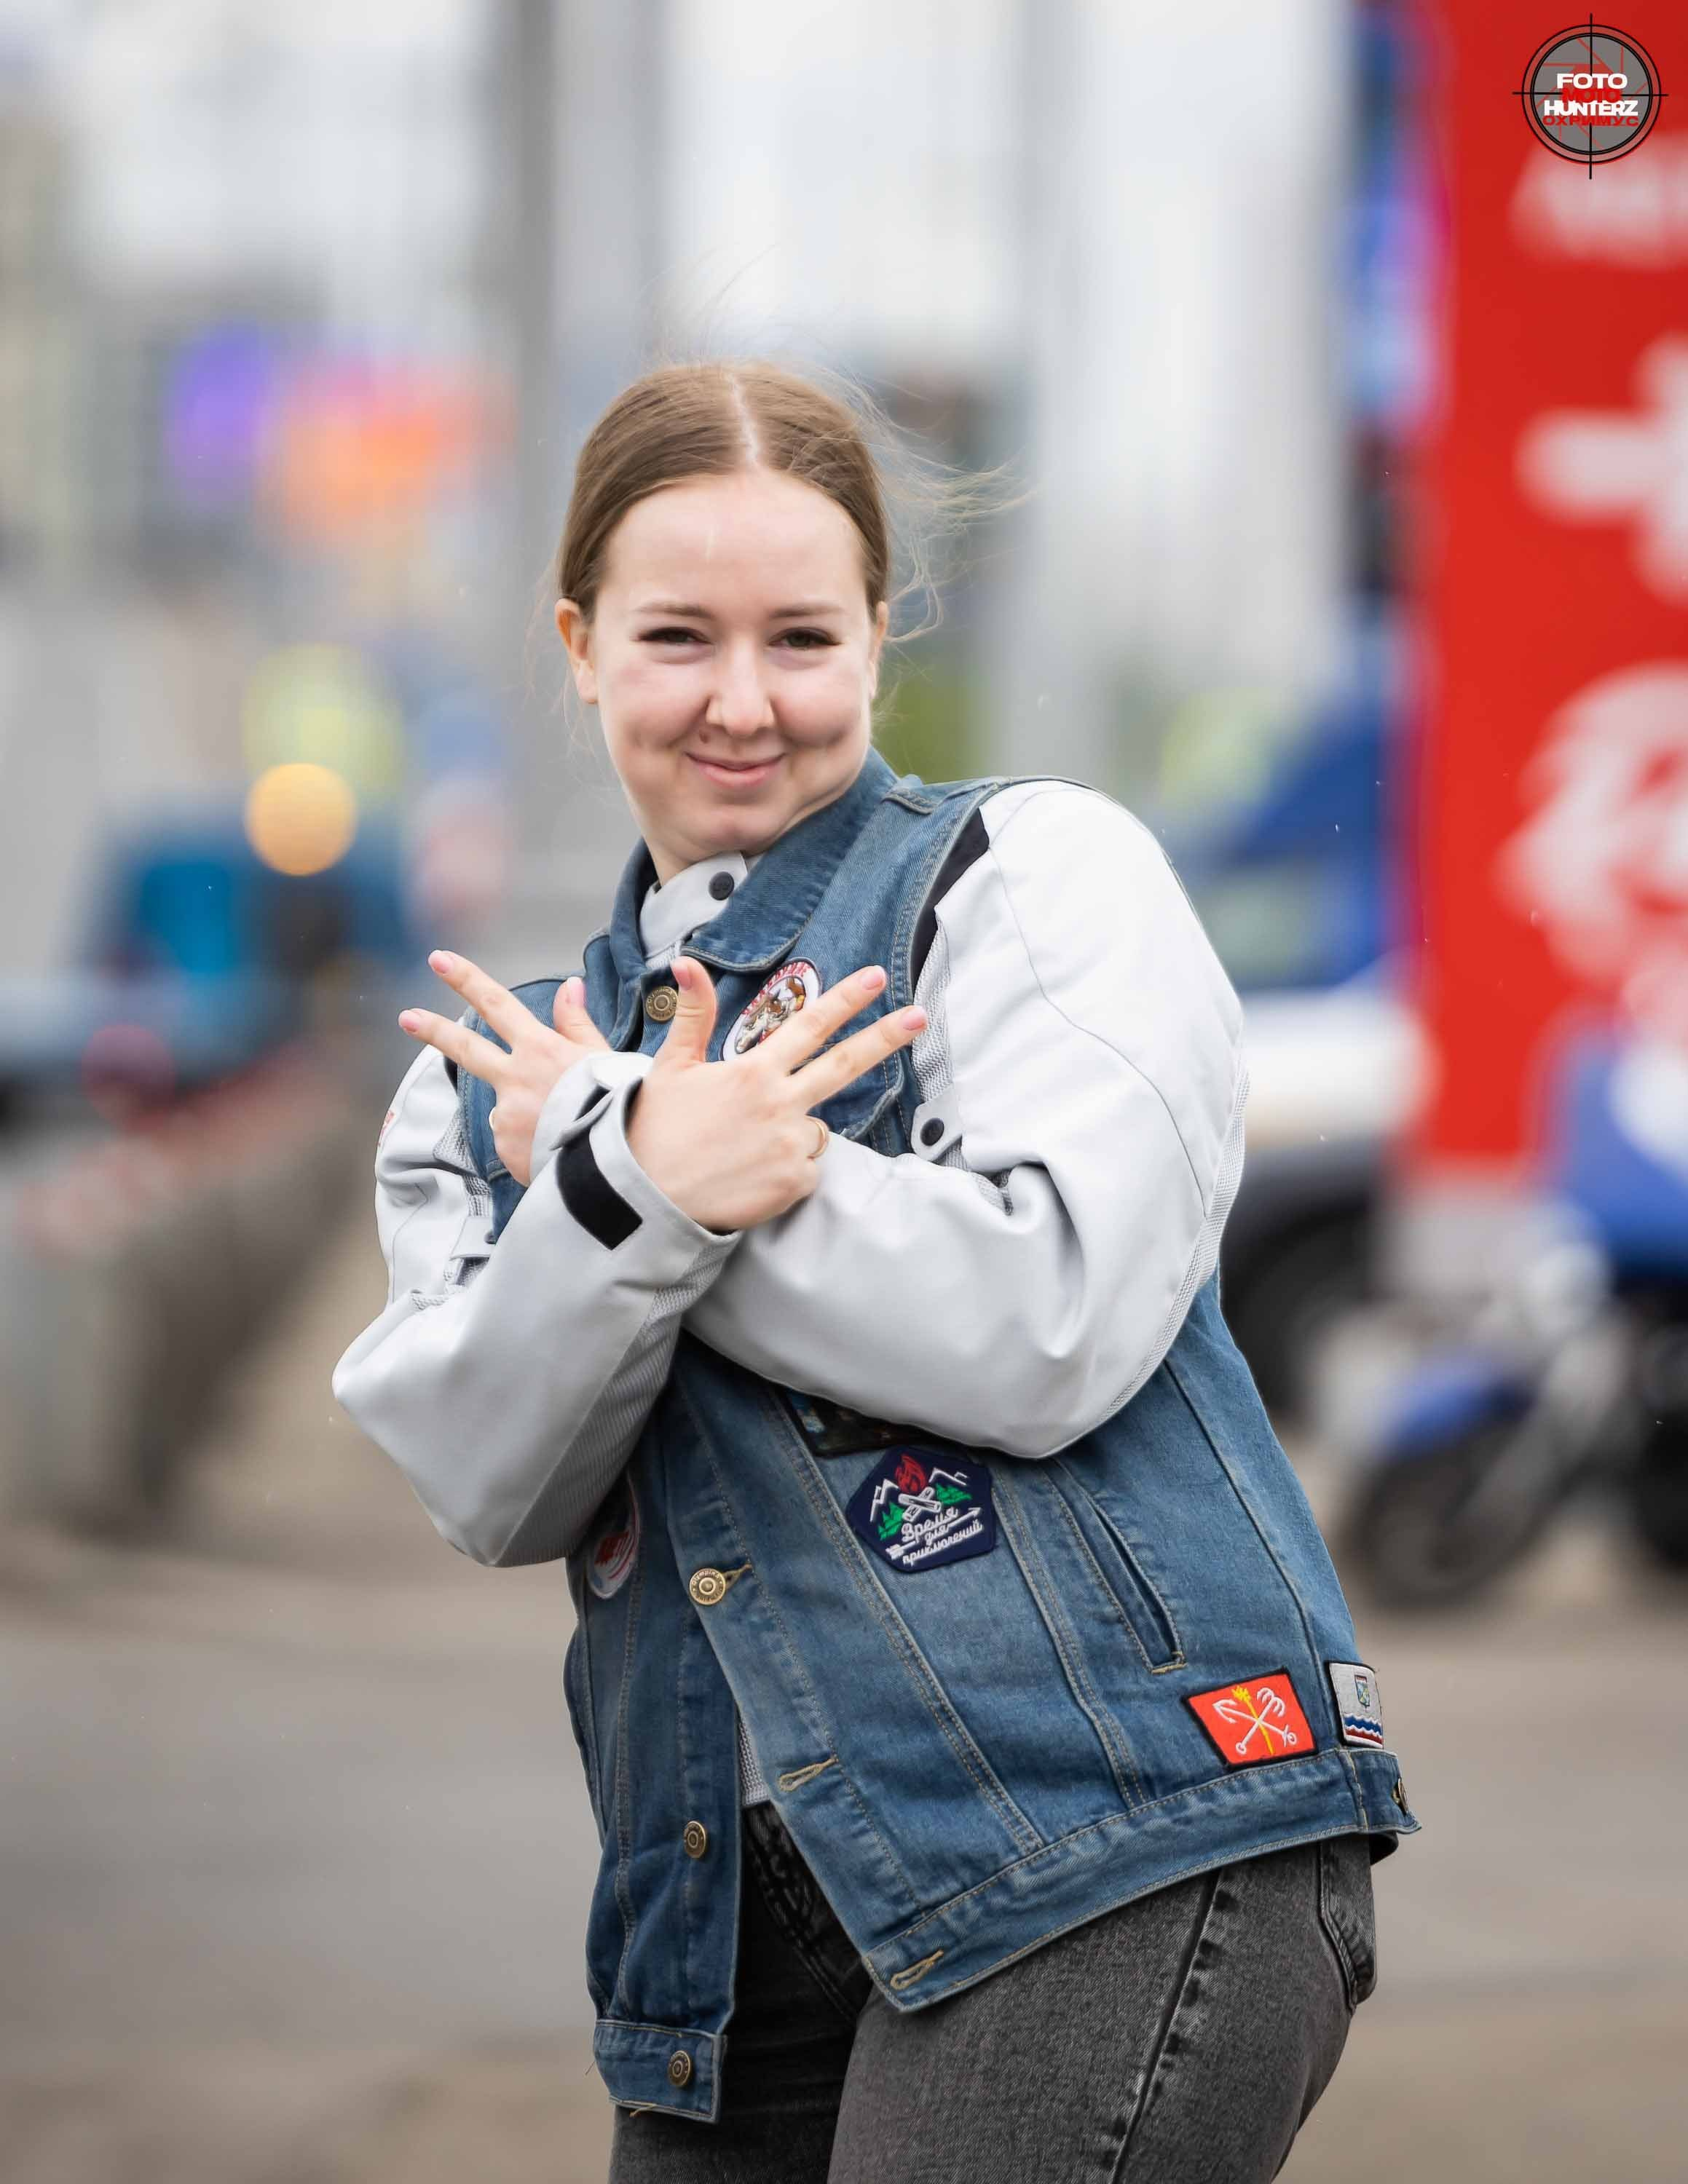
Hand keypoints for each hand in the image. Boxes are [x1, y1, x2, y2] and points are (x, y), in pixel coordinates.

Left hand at [397, 951, 611, 1186]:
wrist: (616, 1161)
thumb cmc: (618, 1104)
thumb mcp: (602, 1056)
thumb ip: (577, 1023)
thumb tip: (570, 985)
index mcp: (540, 1049)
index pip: (496, 1004)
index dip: (466, 979)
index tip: (439, 960)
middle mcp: (515, 1079)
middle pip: (466, 1048)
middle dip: (433, 1029)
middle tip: (406, 1016)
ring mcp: (506, 1114)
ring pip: (504, 1103)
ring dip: (526, 1112)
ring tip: (565, 1128)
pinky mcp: (506, 1147)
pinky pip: (513, 1138)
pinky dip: (530, 1140)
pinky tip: (556, 1147)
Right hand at [625, 956, 926, 1233]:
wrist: (644, 1198)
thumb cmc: (654, 1129)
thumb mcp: (672, 1066)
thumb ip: (693, 1013)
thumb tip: (686, 961)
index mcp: (753, 1072)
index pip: (810, 1026)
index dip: (846, 1000)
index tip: (876, 978)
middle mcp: (779, 1104)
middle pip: (844, 1066)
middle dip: (885, 1037)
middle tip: (918, 1017)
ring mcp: (790, 1145)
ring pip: (815, 1129)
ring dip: (793, 1131)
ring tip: (742, 1147)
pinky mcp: (794, 1183)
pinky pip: (806, 1169)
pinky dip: (786, 1170)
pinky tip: (749, 1174)